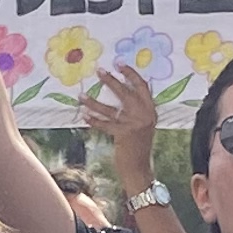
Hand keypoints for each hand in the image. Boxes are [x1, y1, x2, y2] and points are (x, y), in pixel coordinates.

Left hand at [88, 59, 163, 182]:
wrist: (140, 168)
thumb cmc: (139, 146)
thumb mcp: (144, 125)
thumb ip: (138, 110)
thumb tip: (122, 92)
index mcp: (151, 110)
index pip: (142, 87)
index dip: (131, 74)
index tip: (119, 63)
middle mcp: (144, 115)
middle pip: (126, 93)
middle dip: (111, 81)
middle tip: (100, 71)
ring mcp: (134, 125)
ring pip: (111, 109)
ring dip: (94, 102)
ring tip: (82, 96)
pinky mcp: (123, 135)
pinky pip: (105, 124)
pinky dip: (94, 120)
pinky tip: (84, 116)